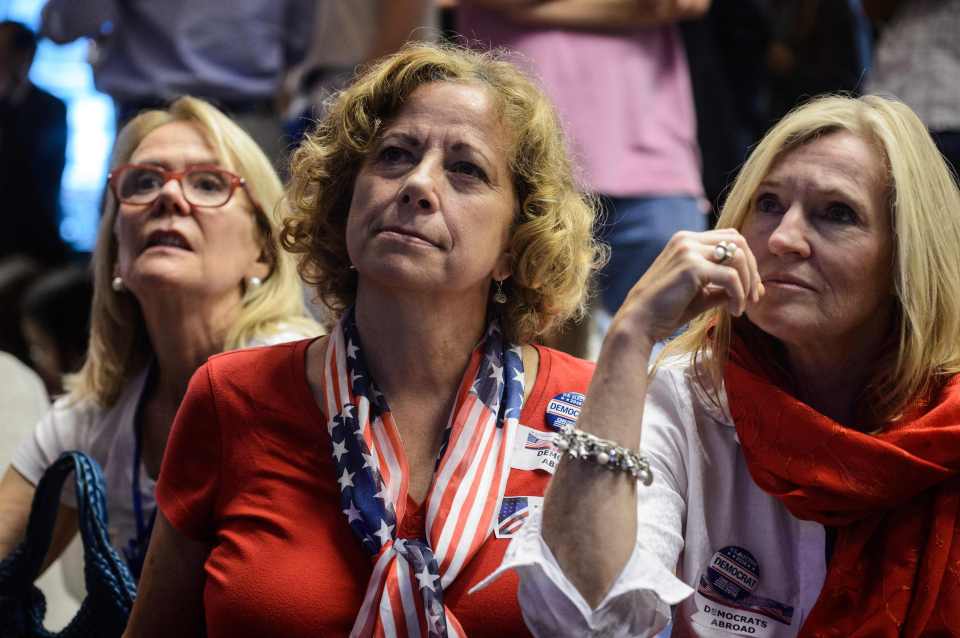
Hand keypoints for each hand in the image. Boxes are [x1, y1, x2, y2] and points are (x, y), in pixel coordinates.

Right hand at [612, 229, 762, 344]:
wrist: (639, 322)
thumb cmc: (666, 311)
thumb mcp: (700, 294)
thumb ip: (722, 285)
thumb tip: (753, 287)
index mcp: (686, 241)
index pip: (729, 239)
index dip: (747, 263)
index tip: (751, 290)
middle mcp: (686, 239)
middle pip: (738, 241)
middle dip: (752, 270)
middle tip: (754, 297)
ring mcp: (688, 250)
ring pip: (738, 256)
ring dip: (747, 283)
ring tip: (741, 306)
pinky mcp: (691, 267)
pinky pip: (731, 276)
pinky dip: (738, 295)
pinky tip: (733, 311)